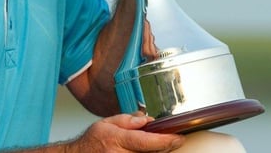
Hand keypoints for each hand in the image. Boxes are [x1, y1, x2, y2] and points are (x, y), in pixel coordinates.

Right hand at [65, 114, 183, 152]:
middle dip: (166, 146)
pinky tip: (153, 151)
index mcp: (116, 139)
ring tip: (164, 144)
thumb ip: (127, 120)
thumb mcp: (106, 123)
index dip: (164, 140)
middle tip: (175, 139)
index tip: (177, 137)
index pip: (145, 142)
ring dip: (159, 152)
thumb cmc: (92, 141)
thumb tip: (146, 119)